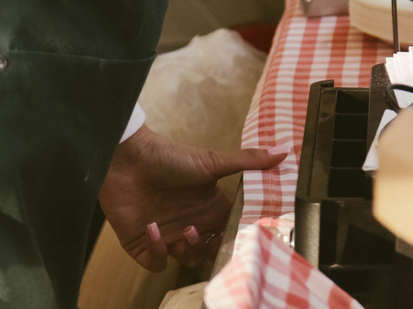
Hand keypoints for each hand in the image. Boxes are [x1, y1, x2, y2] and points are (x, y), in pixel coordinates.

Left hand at [98, 124, 282, 270]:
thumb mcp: (212, 162)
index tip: (237, 239)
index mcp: (208, 207)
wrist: (127, 158)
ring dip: (185, 249)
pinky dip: (156, 253)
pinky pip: (155, 262)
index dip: (232, 239)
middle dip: (208, 250)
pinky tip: (152, 229)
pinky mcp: (142, 243)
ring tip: (181, 230)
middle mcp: (190, 222)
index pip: (227, 232)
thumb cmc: (169, 158)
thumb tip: (285, 151)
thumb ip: (248, 161)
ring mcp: (166, 233)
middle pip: (208, 252)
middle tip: (202, 233)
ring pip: (184, 260)